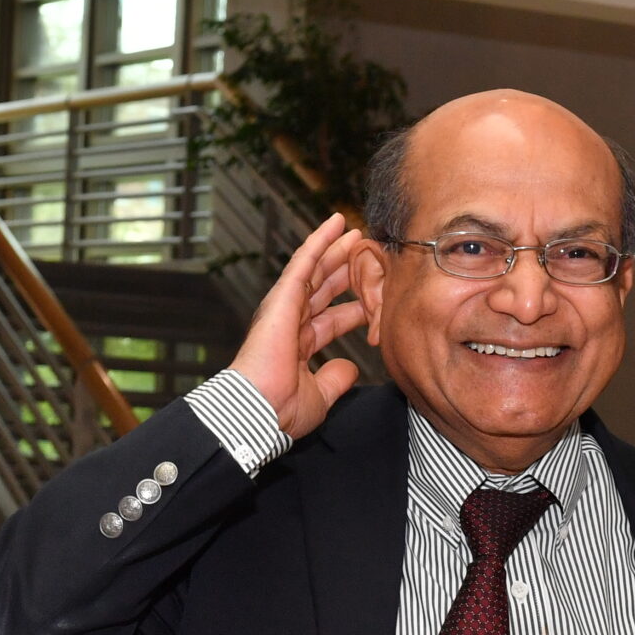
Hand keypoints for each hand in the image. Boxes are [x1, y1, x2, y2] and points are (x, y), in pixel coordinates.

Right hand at [229, 213, 366, 439]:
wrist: (261, 409)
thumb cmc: (281, 409)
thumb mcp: (319, 396)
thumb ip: (335, 379)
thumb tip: (349, 367)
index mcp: (297, 346)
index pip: (331, 320)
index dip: (353, 308)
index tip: (374, 298)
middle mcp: (290, 323)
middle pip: (324, 290)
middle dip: (344, 272)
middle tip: (365, 254)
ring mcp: (285, 307)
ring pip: (315, 270)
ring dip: (335, 250)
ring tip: (354, 232)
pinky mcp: (284, 296)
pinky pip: (305, 262)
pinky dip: (320, 241)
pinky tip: (335, 225)